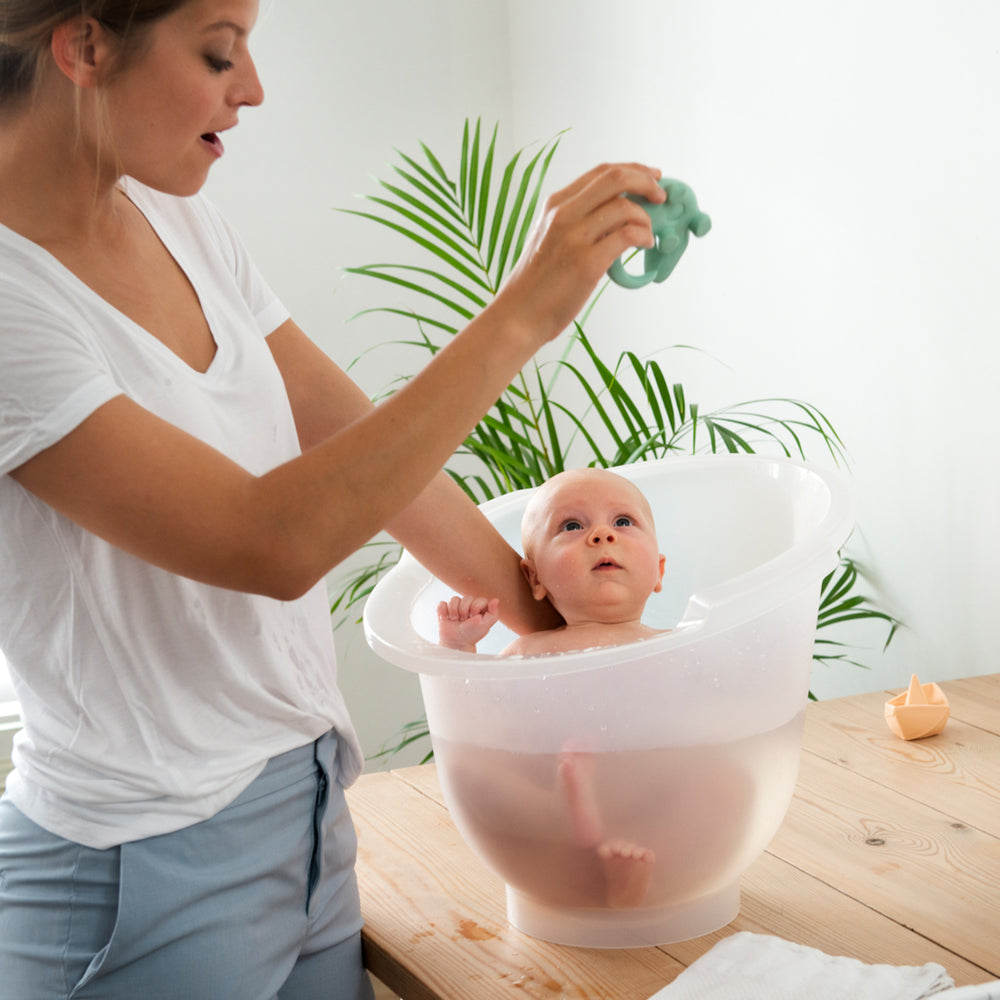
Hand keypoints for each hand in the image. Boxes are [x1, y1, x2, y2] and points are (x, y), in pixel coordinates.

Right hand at [437, 595, 499, 651]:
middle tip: (465, 621)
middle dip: (465, 611)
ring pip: (454, 600)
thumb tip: (496, 600)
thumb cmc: (472, 635)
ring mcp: (455, 606)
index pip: (478, 599)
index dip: (475, 609)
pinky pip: (442, 604)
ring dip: (454, 612)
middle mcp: (468, 604)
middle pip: (466, 598)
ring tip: (456, 621)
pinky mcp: (444, 609)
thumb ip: (493, 613)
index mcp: (479, 606)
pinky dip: (443, 612)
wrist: (457, 643)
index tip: (475, 618)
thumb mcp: (485, 625)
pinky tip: (446, 619)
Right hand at [494, 162, 665, 344]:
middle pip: (616, 178)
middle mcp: (563, 214)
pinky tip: (645, 245)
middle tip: (661, 195)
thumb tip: (616, 214)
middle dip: (646, 182)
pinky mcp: (586, 263)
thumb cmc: (537, 283)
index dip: (633, 170)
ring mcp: (574, 237)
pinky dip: (644, 237)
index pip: (601, 172)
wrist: (519, 314)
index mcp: (555, 205)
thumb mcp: (549, 238)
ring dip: (646, 219)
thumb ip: (576, 221)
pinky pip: (627, 236)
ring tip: (649, 234)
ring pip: (625, 207)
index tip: (651, 177)